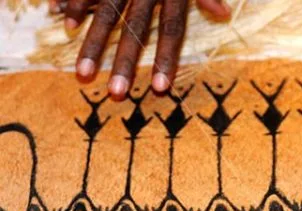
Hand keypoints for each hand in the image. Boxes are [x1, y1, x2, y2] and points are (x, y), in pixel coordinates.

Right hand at [50, 0, 230, 98]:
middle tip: (116, 94)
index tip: (161, 90)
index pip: (173, 31)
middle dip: (125, 63)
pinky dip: (75, 1)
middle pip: (136, 29)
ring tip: (82, 73)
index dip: (168, 60)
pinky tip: (63, 20)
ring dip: (94, 43)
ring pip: (107, 13)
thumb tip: (223, 15)